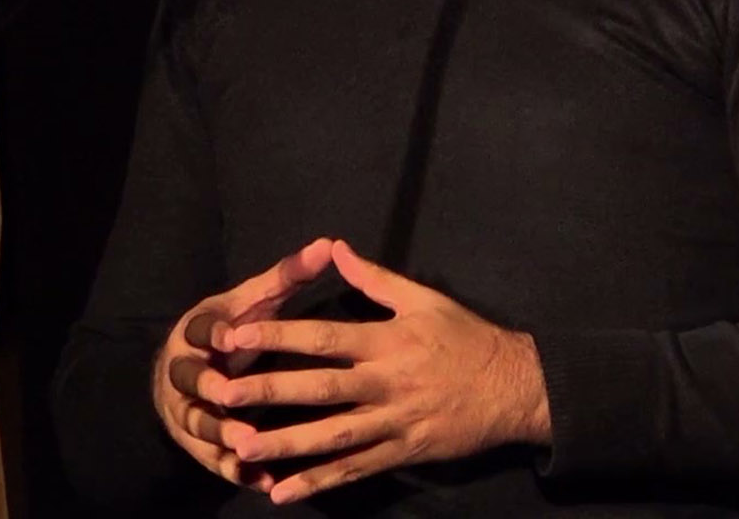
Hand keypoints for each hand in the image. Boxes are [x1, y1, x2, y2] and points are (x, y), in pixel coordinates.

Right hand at [150, 237, 335, 491]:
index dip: (213, 332)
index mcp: (198, 330)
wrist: (184, 372)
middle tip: (228, 394)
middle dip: (207, 387)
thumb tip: (329, 244)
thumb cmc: (231, 328)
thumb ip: (287, 277)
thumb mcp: (252, 301)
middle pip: (189, 379)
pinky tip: (262, 481)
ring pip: (199, 424)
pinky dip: (237, 471)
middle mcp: (184, 370)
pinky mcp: (197, 444)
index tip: (230, 335)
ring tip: (249, 444)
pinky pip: (214, 461)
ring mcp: (186, 409)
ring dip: (221, 434)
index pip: (199, 328)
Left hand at [213, 240, 550, 505]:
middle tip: (222, 395)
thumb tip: (334, 247)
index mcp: (386, 340)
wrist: (516, 388)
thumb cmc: (466, 338)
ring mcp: (394, 422)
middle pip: (320, 389)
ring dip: (287, 443)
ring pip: (333, 437)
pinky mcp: (403, 453)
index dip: (278, 335)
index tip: (236, 334)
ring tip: (242, 448)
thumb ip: (374, 278)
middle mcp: (386, 382)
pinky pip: (355, 471)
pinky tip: (282, 491)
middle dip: (270, 392)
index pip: (323, 336)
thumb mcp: (423, 298)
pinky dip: (319, 483)